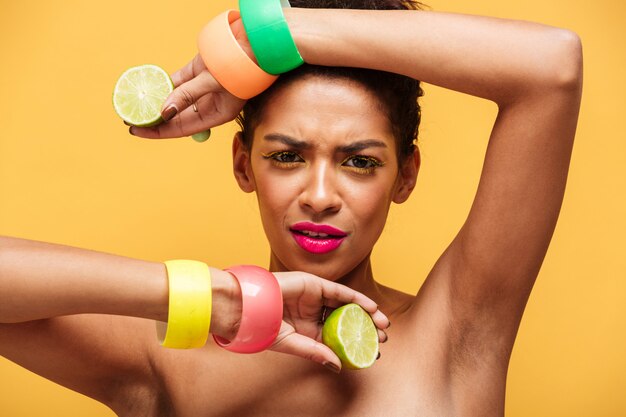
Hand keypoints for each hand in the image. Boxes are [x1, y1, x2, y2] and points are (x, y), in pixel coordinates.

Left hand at [129, 54, 245, 138]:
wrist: (251, 46)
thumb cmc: (239, 68)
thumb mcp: (212, 84)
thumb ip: (187, 96)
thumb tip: (164, 112)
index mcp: (216, 115)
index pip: (181, 128)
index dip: (159, 131)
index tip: (136, 130)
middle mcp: (208, 105)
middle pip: (175, 117)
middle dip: (153, 118)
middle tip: (129, 118)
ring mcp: (201, 89)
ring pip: (173, 99)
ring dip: (155, 101)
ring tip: (133, 104)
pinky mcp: (196, 73)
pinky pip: (175, 82)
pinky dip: (161, 84)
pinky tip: (146, 87)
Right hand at [269, 271, 389, 371]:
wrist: (249, 305)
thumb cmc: (265, 326)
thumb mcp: (294, 344)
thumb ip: (316, 352)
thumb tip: (339, 366)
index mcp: (308, 330)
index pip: (338, 337)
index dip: (356, 343)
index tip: (373, 352)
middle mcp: (314, 313)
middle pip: (346, 320)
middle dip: (365, 328)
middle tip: (383, 338)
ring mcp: (315, 298)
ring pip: (347, 305)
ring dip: (366, 313)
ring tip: (382, 324)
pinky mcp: (315, 284)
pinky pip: (341, 291)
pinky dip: (357, 299)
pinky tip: (371, 308)